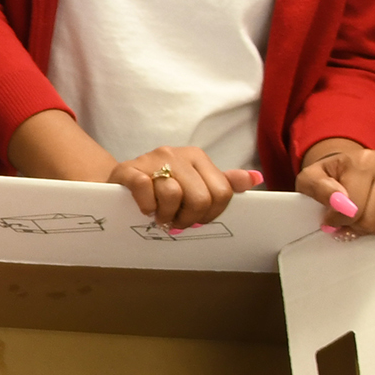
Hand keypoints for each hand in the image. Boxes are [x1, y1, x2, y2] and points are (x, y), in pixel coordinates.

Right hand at [111, 145, 258, 229]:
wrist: (119, 180)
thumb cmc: (159, 185)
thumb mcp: (193, 181)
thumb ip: (223, 182)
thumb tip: (255, 179)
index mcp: (197, 157)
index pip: (222, 192)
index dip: (211, 213)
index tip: (197, 218)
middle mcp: (176, 154)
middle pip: (201, 198)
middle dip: (188, 217)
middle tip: (176, 220)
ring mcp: (151, 160)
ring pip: (173, 195)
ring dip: (166, 214)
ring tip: (160, 215)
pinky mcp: (129, 169)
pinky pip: (145, 190)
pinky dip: (146, 206)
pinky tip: (144, 207)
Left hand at [298, 139, 374, 252]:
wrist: (350, 166)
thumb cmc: (331, 177)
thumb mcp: (311, 177)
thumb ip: (319, 188)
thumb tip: (340, 203)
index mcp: (363, 161)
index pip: (353, 207)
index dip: (338, 221)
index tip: (329, 222)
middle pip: (374, 218)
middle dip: (356, 227)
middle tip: (346, 225)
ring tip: (363, 225)